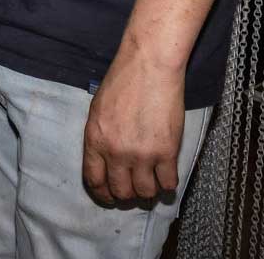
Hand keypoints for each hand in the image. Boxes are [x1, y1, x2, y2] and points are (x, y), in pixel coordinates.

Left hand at [81, 51, 185, 204]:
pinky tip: (167, 175)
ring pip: (145, 192)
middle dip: (127, 195)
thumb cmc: (123, 82)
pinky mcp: (167, 152)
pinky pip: (168, 183)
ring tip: (151, 182)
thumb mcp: (98, 110)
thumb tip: (105, 161)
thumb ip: (99, 138)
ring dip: (148, 191)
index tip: (110, 196)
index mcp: (95, 140)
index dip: (103, 194)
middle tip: (134, 190)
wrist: (149, 66)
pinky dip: (168, 184)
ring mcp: (142, 154)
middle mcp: (116, 152)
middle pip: (121, 191)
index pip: (94, 181)